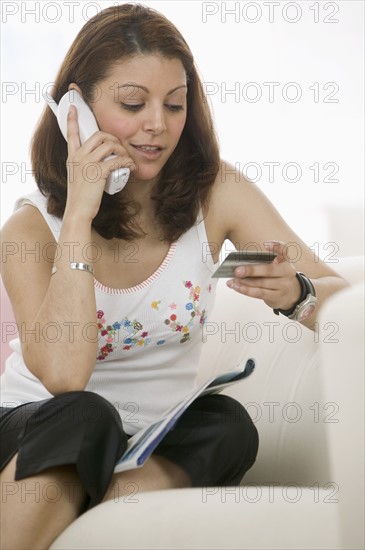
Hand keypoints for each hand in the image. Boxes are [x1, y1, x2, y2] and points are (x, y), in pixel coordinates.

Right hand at [64, 105, 135, 221]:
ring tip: (126, 159)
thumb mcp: (77, 178)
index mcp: (72, 157)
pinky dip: (127, 163)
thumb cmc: (80, 197)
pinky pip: (117, 160)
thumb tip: (100, 163)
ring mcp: (88, 163)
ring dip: (122, 150)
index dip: (72, 119)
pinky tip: (131, 167)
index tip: (74, 107)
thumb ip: (84, 168)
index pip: (71, 133)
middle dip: (112, 138)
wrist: (78, 210)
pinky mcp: (98, 172)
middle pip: (98, 135)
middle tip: (119, 148)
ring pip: (109, 145)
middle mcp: (78, 157)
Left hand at [226, 241, 300, 309]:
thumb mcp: (275, 268)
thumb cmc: (277, 278)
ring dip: (245, 282)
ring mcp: (284, 285)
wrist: (291, 295)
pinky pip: (259, 293)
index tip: (266, 245)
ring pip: (262, 283)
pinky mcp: (277, 297)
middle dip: (251, 270)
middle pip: (269, 270)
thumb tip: (240, 265)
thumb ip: (262, 264)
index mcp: (285, 261)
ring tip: (233, 280)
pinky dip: (246, 290)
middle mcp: (287, 272)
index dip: (276, 246)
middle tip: (237, 270)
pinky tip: (237, 287)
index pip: (284, 250)